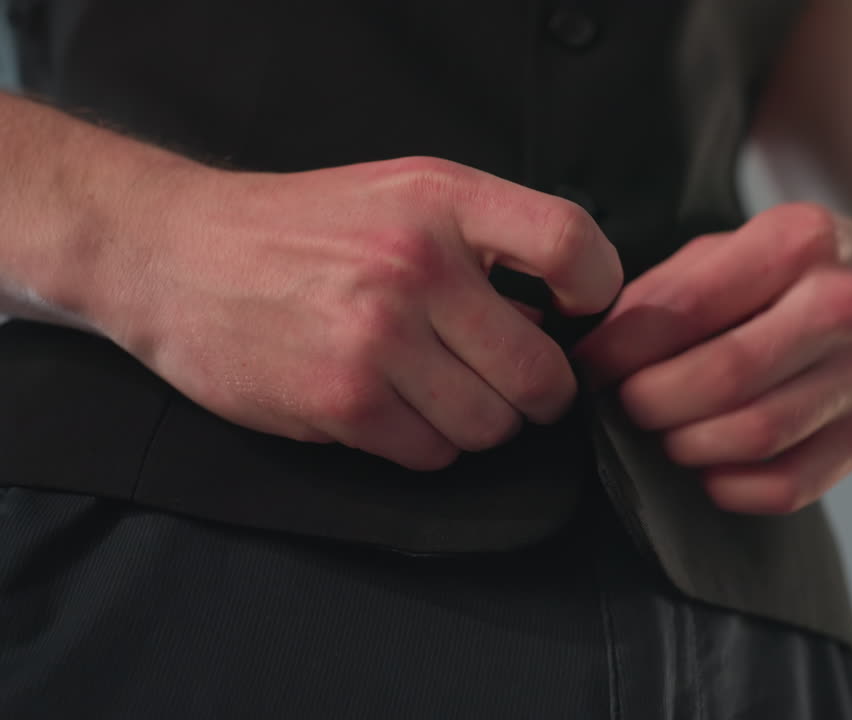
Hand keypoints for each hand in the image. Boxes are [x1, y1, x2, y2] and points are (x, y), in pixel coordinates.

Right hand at [95, 156, 621, 469]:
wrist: (176, 254)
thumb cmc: (302, 227)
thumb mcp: (401, 195)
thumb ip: (487, 242)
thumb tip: (559, 318)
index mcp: (442, 200)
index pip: (572, 244)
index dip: (595, 292)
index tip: (577, 313)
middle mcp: (416, 265)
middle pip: (542, 373)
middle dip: (536, 393)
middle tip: (510, 383)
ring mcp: (378, 337)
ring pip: (491, 426)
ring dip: (478, 423)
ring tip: (438, 391)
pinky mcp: (343, 401)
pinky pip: (433, 455)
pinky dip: (426, 445)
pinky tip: (393, 408)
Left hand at [572, 203, 851, 513]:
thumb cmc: (805, 277)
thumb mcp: (742, 250)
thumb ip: (670, 288)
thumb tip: (599, 344)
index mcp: (799, 240)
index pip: (686, 306)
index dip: (621, 349)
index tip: (588, 368)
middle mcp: (842, 303)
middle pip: (721, 376)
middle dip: (651, 403)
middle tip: (626, 407)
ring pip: (754, 434)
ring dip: (689, 447)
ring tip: (667, 435)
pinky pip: (789, 484)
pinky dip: (733, 487)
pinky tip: (711, 469)